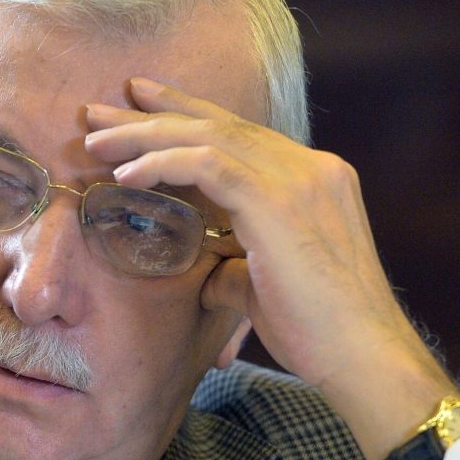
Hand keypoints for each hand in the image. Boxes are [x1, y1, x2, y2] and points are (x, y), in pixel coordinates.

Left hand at [84, 77, 456, 459]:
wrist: (364, 356)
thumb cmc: (320, 330)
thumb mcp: (266, 286)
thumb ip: (235, 268)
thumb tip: (209, 274)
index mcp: (311, 178)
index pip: (240, 133)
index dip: (187, 114)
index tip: (142, 103)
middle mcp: (309, 167)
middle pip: (218, 124)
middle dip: (154, 113)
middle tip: (101, 110)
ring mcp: (298, 178)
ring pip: (207, 136)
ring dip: (145, 135)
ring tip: (95, 138)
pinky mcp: (278, 201)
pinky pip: (208, 165)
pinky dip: (162, 163)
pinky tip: (127, 174)